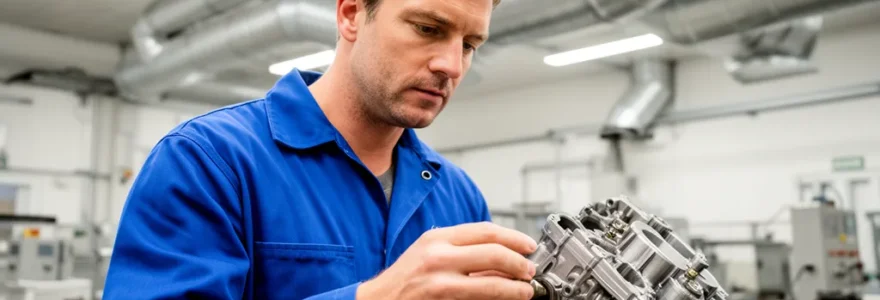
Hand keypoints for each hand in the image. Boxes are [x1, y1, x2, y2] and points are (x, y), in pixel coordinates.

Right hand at [357, 222, 537, 299]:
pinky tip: (505, 299)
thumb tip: (500, 255)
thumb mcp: (429, 252)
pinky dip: (496, 299)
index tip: (528, 245)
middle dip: (519, 262)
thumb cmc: (404, 278)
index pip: (485, 231)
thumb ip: (461, 249)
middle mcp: (439, 257)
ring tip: (525, 290)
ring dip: (515, 288)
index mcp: (437, 238)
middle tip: (530, 269)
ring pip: (491, 283)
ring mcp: (440, 282)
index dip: (513, 238)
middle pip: (493, 253)